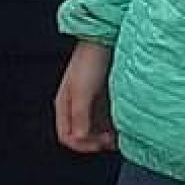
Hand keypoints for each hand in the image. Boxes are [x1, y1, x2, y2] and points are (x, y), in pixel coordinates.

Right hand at [56, 40, 117, 156]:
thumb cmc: (90, 60)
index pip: (67, 136)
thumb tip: (81, 138)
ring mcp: (86, 100)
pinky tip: (120, 123)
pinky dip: (110, 124)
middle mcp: (73, 104)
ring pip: (92, 126)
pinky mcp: (99, 95)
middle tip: (110, 141)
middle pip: (79, 133)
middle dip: (94, 141)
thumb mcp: (82, 93)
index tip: (100, 145)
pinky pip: (102, 117)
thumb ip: (79, 117)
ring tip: (117, 134)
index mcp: (63, 104)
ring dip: (103, 134)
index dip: (83, 145)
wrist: (103, 39)